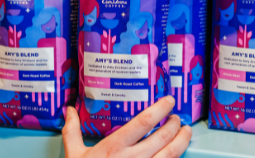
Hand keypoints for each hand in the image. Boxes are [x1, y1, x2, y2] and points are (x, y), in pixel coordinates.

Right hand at [63, 96, 192, 157]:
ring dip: (183, 140)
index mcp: (114, 147)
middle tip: (176, 118)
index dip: (160, 109)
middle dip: (175, 124)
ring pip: (172, 153)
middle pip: (163, 136)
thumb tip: (69, 112)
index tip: (168, 101)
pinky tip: (177, 153)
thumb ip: (72, 131)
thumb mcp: (75, 154)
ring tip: (185, 132)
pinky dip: (177, 157)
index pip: (144, 122)